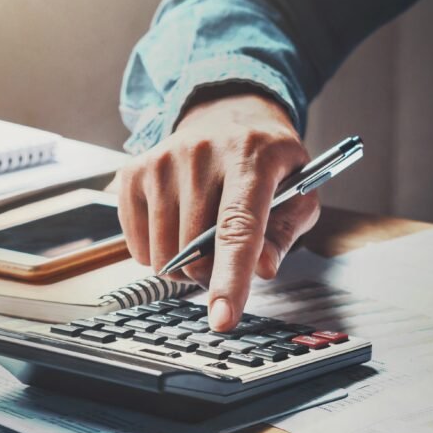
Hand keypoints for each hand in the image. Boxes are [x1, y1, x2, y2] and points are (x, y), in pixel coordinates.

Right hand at [110, 92, 317, 330]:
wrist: (229, 114)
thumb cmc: (268, 162)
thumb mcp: (299, 192)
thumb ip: (285, 233)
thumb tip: (263, 269)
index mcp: (252, 158)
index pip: (238, 228)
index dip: (231, 279)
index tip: (223, 319)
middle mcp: (202, 154)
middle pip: (197, 252)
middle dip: (214, 272)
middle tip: (228, 253)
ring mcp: (162, 161)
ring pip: (164, 255)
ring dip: (186, 265)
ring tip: (204, 235)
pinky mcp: (133, 172)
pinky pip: (138, 246)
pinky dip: (159, 253)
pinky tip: (178, 225)